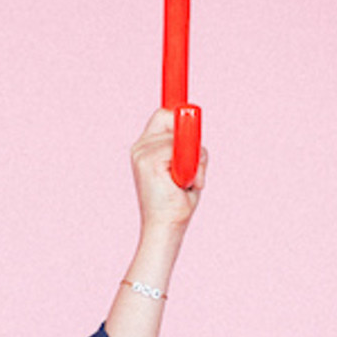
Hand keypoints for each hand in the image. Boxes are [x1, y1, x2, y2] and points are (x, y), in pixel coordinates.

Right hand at [130, 108, 207, 234]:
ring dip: (196, 158)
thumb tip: (196, 133)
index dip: (176, 112)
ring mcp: (142, 153)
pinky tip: (185, 184)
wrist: (165, 228)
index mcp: (146, 148)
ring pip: (180, 136)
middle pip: (170, 116)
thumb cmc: (177, 203)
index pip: (162, 117)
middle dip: (190, 136)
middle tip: (195, 163)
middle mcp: (140, 147)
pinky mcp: (147, 161)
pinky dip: (192, 165)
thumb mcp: (185, 169)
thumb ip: (188, 150)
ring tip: (191, 182)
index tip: (189, 108)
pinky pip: (179, 149)